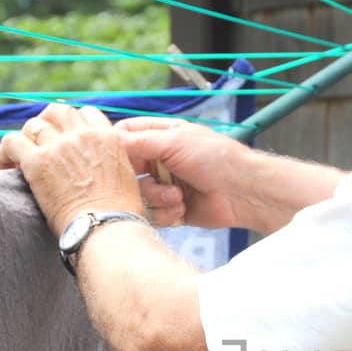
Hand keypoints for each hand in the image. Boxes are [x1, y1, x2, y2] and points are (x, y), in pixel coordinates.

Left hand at [0, 104, 144, 235]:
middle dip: (46, 123)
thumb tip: (98, 168)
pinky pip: (11, 142)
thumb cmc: (119, 216)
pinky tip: (6, 167)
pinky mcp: (37, 161)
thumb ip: (110, 162)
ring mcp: (59, 145)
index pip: (85, 114)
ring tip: (20, 159)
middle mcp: (82, 135)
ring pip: (32, 125)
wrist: (107, 228)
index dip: (71, 124)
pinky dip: (5, 153)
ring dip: (26, 139)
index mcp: (108, 137)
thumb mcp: (125, 177)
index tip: (65, 138)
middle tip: (40, 142)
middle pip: (57, 111)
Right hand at [115, 116, 252, 228]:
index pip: (125, 136)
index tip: (113, 159)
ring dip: (156, 197)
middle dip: (138, 179)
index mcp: (162, 136)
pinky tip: (182, 209)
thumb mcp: (174, 142)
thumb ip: (138, 141)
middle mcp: (161, 160)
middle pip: (127, 170)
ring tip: (177, 196)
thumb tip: (108, 139)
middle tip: (153, 181)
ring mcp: (165, 185)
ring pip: (139, 195)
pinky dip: (165, 213)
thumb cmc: (215, 159)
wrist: (243, 192)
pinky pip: (152, 214)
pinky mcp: (171, 209)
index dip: (116, 148)